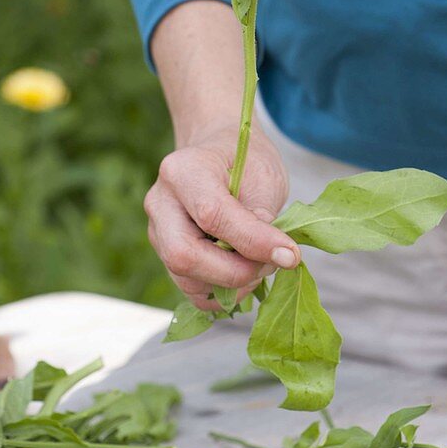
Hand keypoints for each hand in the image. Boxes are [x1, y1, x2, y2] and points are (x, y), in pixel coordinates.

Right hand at [144, 121, 299, 309]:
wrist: (220, 155)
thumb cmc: (244, 160)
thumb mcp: (263, 175)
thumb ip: (262, 215)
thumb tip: (272, 255)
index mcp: (183, 171)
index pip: (212, 214)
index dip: (252, 240)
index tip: (289, 254)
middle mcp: (161, 203)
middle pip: (184, 254)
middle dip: (233, 272)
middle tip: (270, 265)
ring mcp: (158, 232)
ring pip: (185, 278)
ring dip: (230, 285)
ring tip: (261, 266)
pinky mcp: (165, 255)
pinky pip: (189, 288)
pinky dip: (220, 292)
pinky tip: (245, 274)